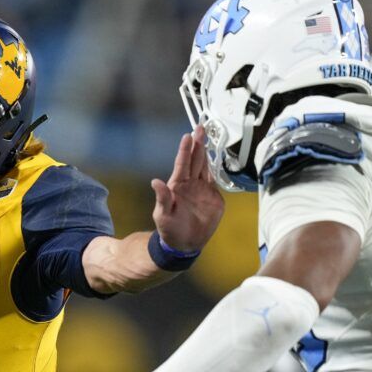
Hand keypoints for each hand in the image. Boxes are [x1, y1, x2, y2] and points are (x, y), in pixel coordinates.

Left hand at [150, 126, 224, 252]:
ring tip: (208, 136)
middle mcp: (190, 184)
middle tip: (200, 128)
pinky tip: (217, 156)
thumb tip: (155, 182)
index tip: (188, 135)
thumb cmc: (170, 229)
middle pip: (195, 160)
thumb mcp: (163, 215)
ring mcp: (202, 189)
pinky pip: (216, 179)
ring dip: (206, 152)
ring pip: (205, 166)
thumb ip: (162, 198)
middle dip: (198, 144)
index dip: (185, 149)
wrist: (185, 243)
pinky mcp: (214, 197)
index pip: (182, 163)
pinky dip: (217, 168)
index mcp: (177, 185)